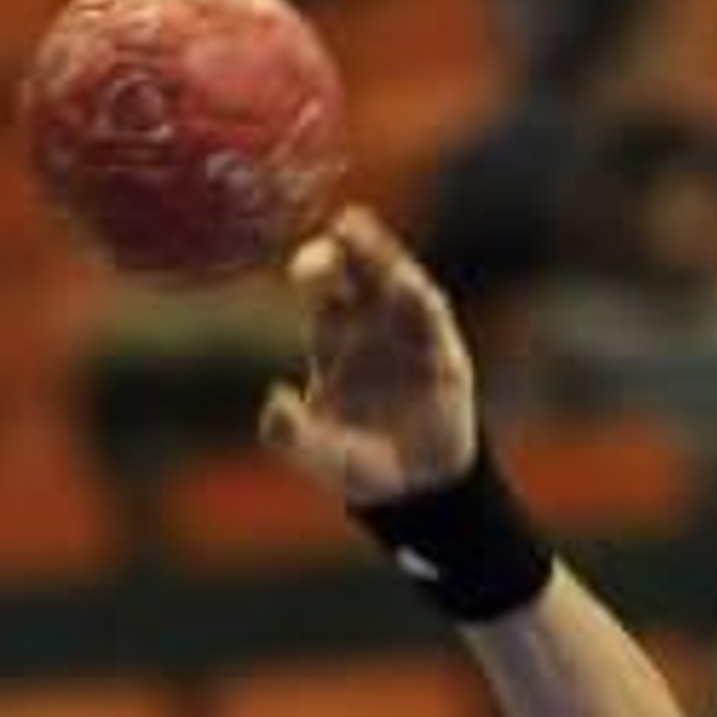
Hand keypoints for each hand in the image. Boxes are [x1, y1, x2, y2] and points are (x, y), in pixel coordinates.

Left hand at [261, 204, 480, 506]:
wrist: (414, 489)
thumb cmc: (359, 465)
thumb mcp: (320, 456)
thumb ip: (293, 435)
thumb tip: (273, 400)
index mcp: (335, 340)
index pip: (324, 292)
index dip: (315, 269)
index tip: (302, 267)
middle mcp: (373, 325)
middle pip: (362, 273)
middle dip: (354, 247)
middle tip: (343, 227)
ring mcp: (410, 335)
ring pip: (400, 284)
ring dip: (388, 260)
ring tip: (379, 239)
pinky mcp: (443, 353)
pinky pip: (431, 321)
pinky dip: (421, 304)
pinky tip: (409, 288)